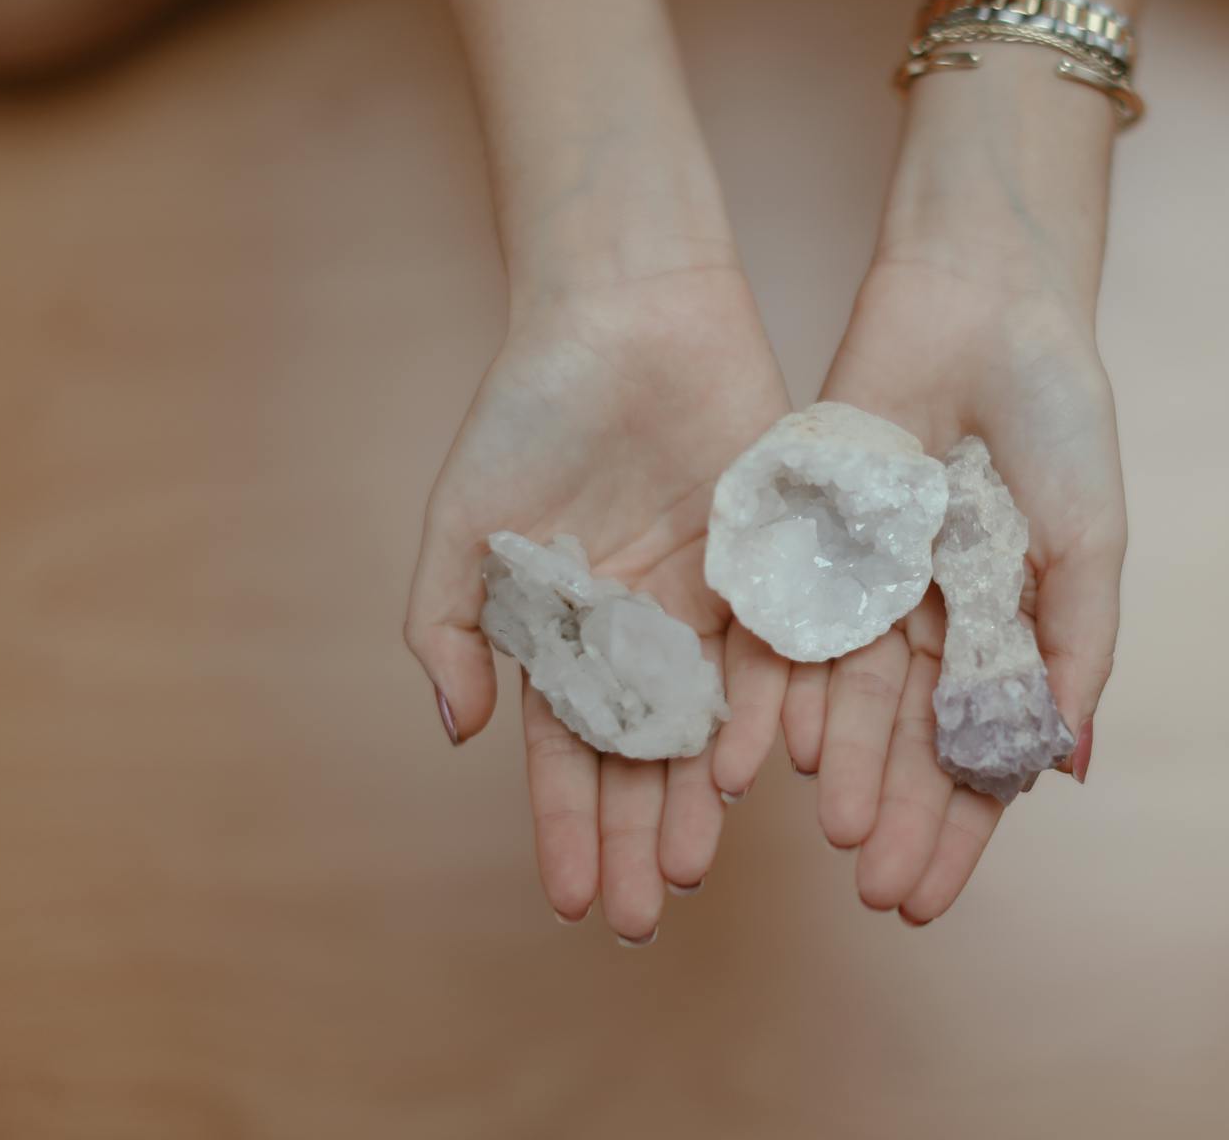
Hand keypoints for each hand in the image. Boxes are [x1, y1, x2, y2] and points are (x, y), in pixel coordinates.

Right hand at [405, 268, 792, 942]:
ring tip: (691, 866)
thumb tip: (460, 733)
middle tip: (641, 917)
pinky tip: (755, 774)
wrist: (625, 311)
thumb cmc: (529, 407)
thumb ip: (455, 625)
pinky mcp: (773, 561)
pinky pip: (771, 653)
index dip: (567, 824)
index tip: (572, 900)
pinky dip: (760, 712)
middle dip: (636, 836)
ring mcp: (710, 601)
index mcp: (571, 627)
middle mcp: (644, 629)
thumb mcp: (464, 520)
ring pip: (709, 719)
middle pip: (643, 755)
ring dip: (699, 795)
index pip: (568, 750)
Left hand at [789, 257, 1127, 923]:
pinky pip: (794, 623)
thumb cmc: (1059, 417)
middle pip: (906, 740)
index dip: (957, 825)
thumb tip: (1066, 766)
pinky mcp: (809, 536)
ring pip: (847, 695)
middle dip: (898, 816)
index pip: (974, 750)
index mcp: (997, 627)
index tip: (934, 896)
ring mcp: (864, 580)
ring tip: (840, 836)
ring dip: (845, 767)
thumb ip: (1077, 648)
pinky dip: (790, 684)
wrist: (985, 304)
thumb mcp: (1088, 541)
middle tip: (881, 894)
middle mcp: (925, 618)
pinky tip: (787, 746)